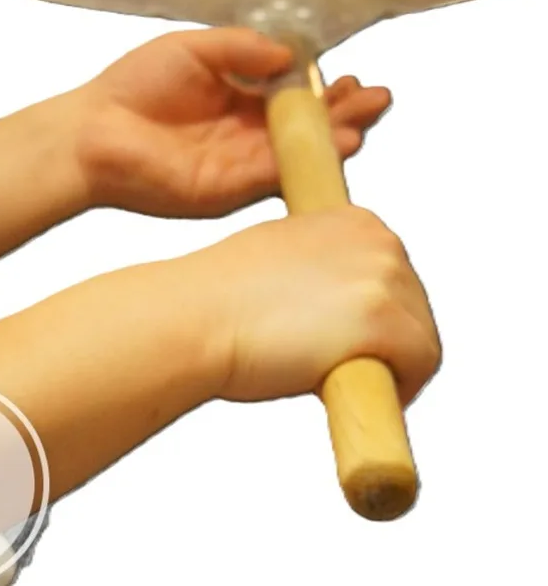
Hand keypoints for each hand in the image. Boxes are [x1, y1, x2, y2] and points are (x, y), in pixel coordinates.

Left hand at [71, 27, 392, 217]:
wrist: (92, 133)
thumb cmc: (132, 87)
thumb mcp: (194, 48)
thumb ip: (242, 48)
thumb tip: (291, 54)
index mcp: (236, 100)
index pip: (294, 96)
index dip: (326, 88)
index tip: (351, 76)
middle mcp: (243, 135)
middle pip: (307, 127)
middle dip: (345, 113)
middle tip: (377, 99)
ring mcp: (238, 165)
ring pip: (299, 153)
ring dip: (336, 139)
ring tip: (365, 121)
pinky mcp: (228, 190)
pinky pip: (277, 177)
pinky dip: (308, 163)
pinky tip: (338, 146)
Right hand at [178, 206, 440, 404]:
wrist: (192, 318)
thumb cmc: (214, 301)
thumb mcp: (274, 258)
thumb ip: (315, 268)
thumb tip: (331, 303)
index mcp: (355, 220)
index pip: (393, 280)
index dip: (370, 320)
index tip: (338, 343)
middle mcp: (379, 239)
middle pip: (414, 310)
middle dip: (382, 345)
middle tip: (329, 368)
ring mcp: (384, 278)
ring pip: (421, 341)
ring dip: (386, 370)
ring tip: (330, 380)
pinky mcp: (386, 321)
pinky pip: (421, 367)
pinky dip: (395, 392)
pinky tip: (347, 392)